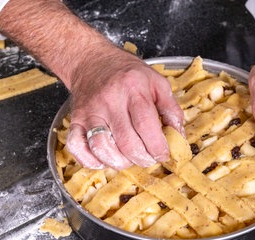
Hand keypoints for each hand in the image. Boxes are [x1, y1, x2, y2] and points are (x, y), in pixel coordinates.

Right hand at [66, 45, 183, 169]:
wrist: (93, 61)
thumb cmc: (129, 75)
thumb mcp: (157, 83)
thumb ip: (171, 109)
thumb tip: (178, 136)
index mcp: (133, 89)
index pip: (146, 125)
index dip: (157, 147)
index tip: (163, 155)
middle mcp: (109, 101)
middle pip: (126, 142)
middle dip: (142, 158)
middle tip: (148, 159)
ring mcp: (90, 112)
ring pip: (101, 148)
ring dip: (119, 163)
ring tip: (129, 159)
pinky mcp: (75, 121)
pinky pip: (77, 148)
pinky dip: (91, 161)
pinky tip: (105, 159)